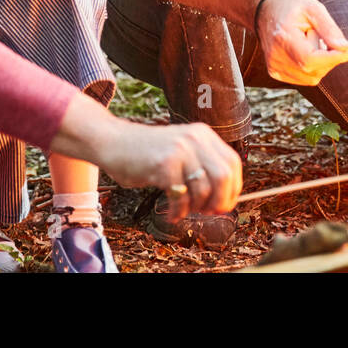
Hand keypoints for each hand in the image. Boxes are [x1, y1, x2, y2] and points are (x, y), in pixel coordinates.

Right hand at [97, 118, 241, 217]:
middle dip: (220, 201)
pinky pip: (181, 197)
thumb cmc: (147, 153)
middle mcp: (194, 138)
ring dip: (195, 208)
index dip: (233, 188)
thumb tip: (224, 201)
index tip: (223, 204)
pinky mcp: (164, 165)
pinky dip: (178, 211)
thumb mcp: (181, 150)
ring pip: (204, 190)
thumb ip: (202, 166)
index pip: (233, 163)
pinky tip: (171, 212)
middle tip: (207, 212)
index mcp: (203, 134)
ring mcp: (179, 150)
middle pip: (224, 177)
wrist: (114, 142)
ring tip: (183, 210)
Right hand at [255, 0, 347, 85]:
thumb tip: (345, 48)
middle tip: (321, 37)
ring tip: (310, 43)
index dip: (332, 59)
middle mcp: (275, 56)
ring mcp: (274, 66)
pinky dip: (312, 68)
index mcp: (283, 37)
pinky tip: (306, 52)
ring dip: (320, 64)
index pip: (310, 60)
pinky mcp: (276, 72)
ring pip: (311, 78)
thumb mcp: (313, 8)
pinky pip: (304, 79)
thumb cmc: (291, 6)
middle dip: (327, 58)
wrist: (266, 10)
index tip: (346, 51)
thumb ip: (330, 29)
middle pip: (313, 70)